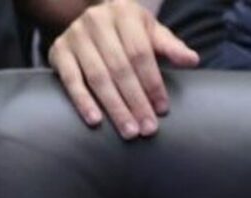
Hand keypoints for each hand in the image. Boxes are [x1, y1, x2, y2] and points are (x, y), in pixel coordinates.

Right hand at [49, 0, 199, 138]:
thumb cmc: (131, 33)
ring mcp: (75, 35)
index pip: (140, 53)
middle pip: (120, 68)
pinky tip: (96, 121)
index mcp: (124, 13)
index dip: (152, 83)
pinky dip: (83, 102)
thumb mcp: (152, 34)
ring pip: (98, 77)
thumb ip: (171, 48)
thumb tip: (192, 60)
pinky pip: (71, 80)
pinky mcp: (58, 51)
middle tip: (148, 129)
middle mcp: (96, 21)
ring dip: (115, 107)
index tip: (162, 110)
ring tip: (129, 131)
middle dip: (136, 101)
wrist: (96, 19)